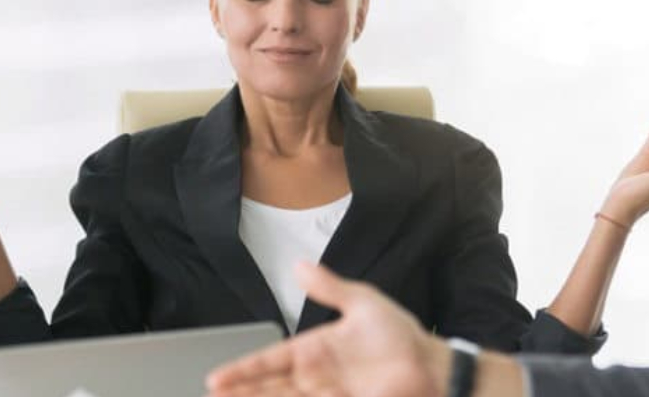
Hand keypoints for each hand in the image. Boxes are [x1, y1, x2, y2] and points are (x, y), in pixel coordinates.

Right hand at [207, 263, 449, 396]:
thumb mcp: (363, 303)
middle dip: (242, 393)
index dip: (243, 370)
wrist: (433, 369)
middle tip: (214, 396)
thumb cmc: (400, 337)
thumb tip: (299, 265)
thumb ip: (330, 287)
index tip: (217, 379)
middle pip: (269, 388)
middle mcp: (316, 378)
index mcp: (314, 350)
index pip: (269, 360)